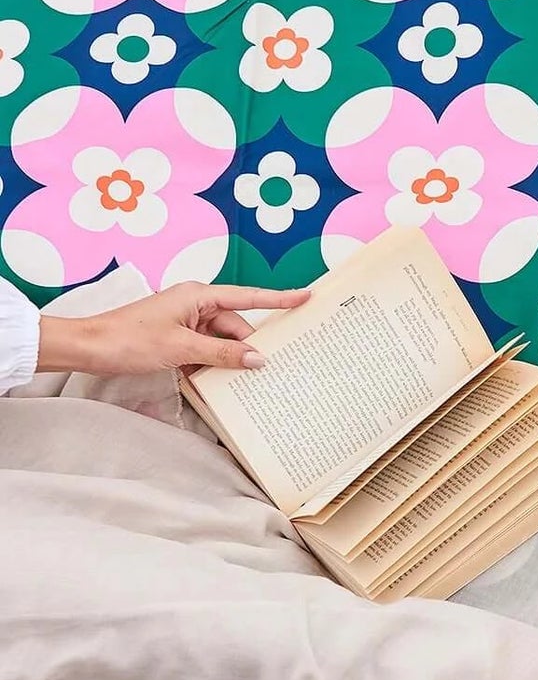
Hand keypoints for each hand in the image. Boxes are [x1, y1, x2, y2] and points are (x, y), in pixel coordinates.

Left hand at [36, 283, 312, 377]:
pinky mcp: (176, 340)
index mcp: (198, 296)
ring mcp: (185, 323)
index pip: (248, 298)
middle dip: (249, 347)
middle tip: (270, 370)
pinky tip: (217, 383)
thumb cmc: (130, 340)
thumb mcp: (182, 348)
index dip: (279, 299)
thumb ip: (223, 353)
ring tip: (243, 382)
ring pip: (221, 342)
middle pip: (236, 326)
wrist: (90, 348)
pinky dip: (211, 365)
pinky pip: (205, 351)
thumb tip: (258, 358)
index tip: (306, 297)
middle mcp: (195, 305)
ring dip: (228, 360)